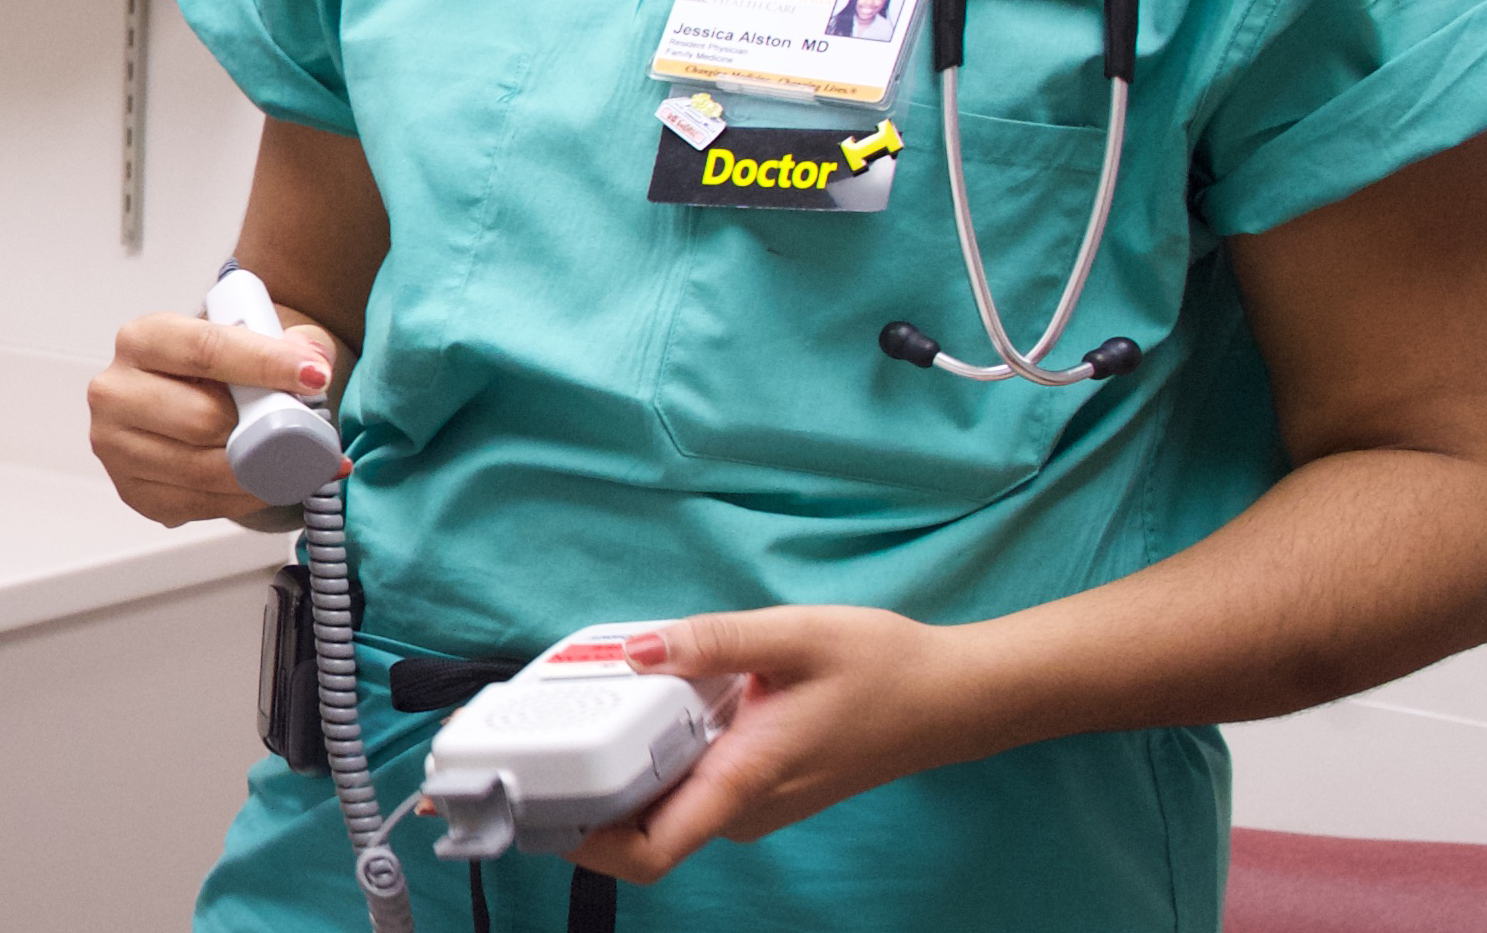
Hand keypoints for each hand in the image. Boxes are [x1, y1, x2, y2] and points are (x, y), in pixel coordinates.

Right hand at [87, 307, 343, 527]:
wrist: (189, 402)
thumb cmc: (221, 370)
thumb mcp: (258, 337)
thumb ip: (293, 340)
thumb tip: (313, 362)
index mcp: (141, 340)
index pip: (204, 349)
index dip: (263, 363)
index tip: (313, 376)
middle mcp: (116, 391)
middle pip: (202, 418)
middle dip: (262, 429)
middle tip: (306, 432)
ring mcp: (117, 447)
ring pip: (203, 469)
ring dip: (259, 471)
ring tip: (299, 463)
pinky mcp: (132, 492)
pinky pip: (200, 504)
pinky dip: (243, 498)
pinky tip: (264, 482)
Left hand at [573, 607, 1005, 882]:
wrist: (954, 697)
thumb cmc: (886, 669)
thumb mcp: (795, 636)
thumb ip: (709, 640)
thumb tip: (634, 648)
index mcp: (745, 781)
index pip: (648, 851)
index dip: (579, 841)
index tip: (532, 805)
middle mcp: (741, 807)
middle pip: (637, 825)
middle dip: (580, 787)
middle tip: (537, 731)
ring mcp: (749, 801)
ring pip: (659, 802)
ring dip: (617, 765)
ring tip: (583, 703)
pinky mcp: (755, 784)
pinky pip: (686, 781)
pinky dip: (654, 751)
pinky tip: (646, 700)